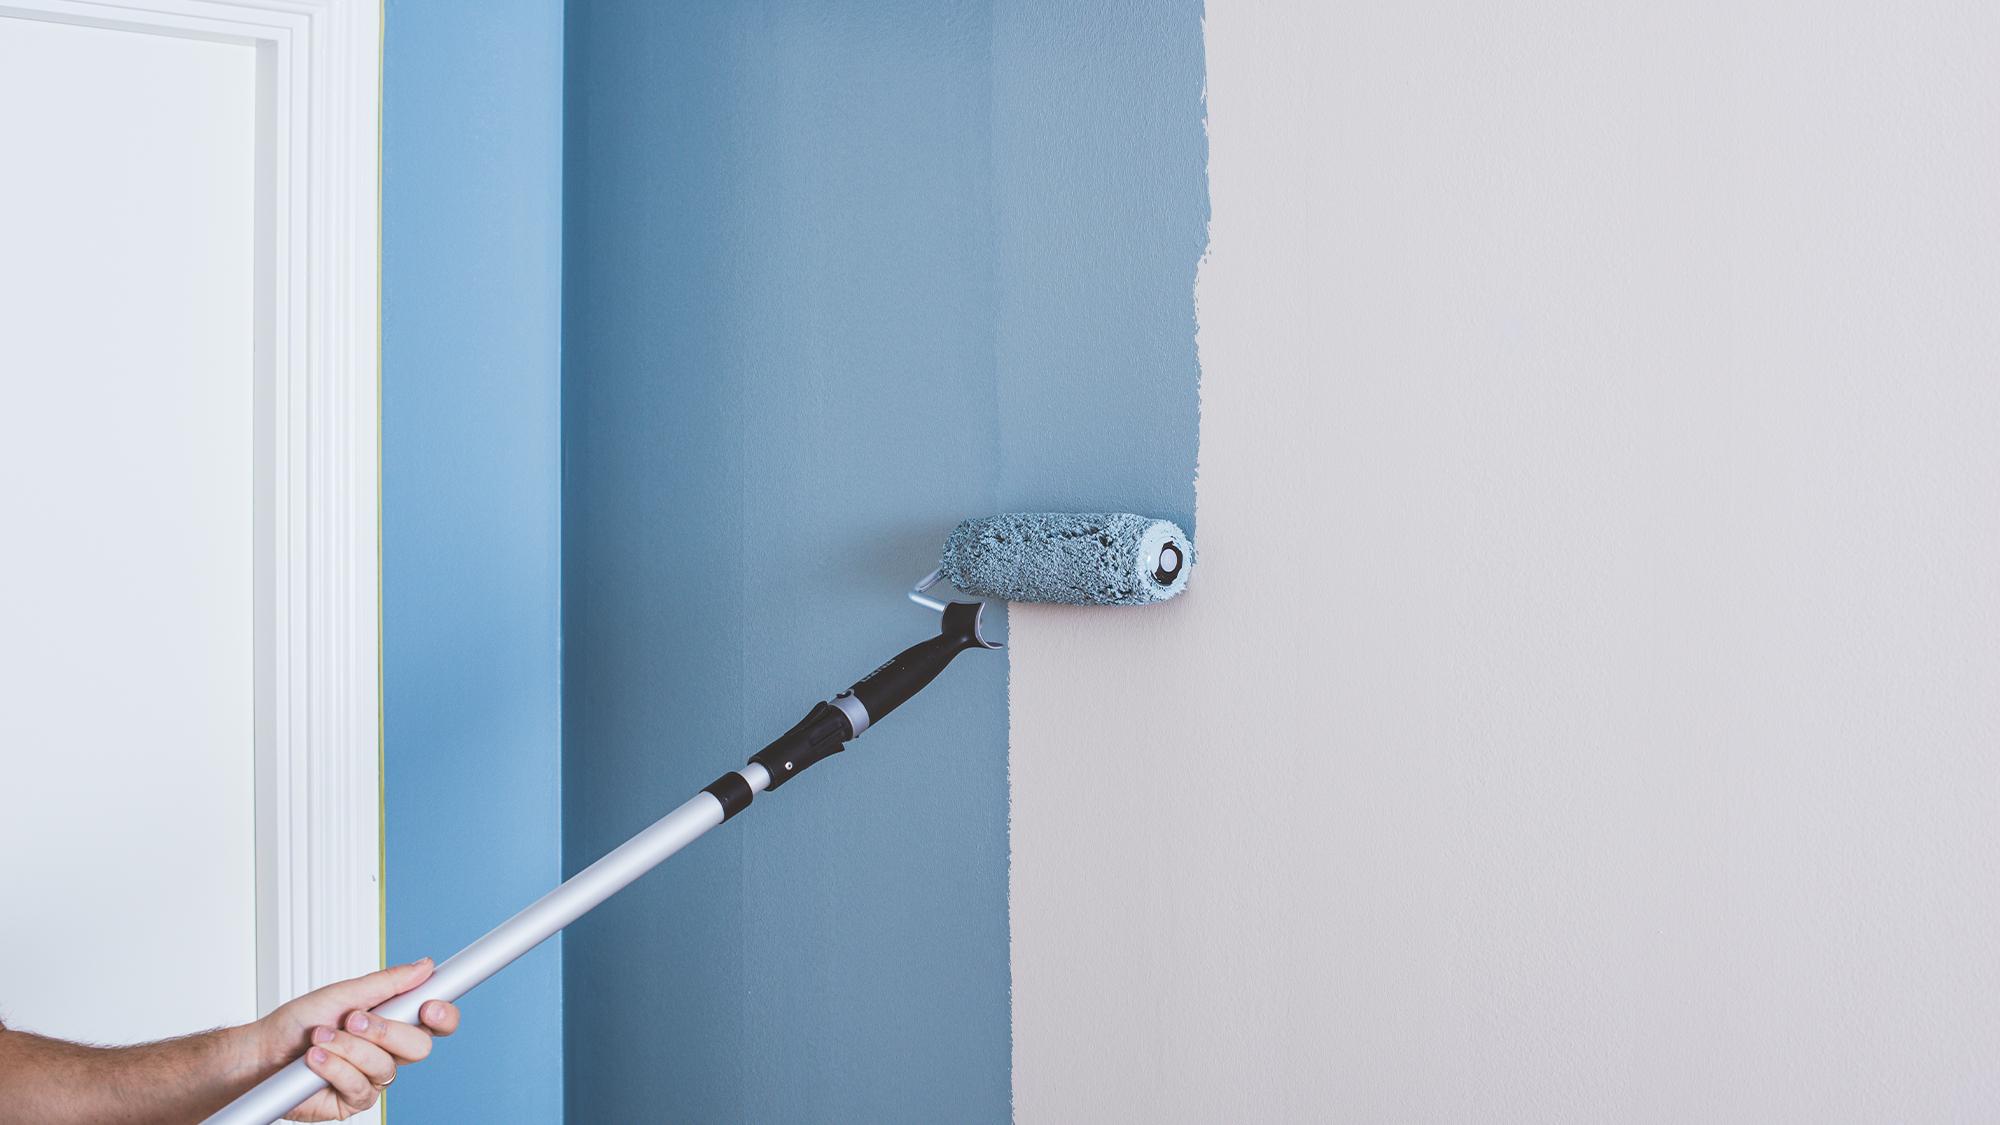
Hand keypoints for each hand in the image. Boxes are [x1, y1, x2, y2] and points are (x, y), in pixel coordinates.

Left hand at [243, 958, 461, 1120]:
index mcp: (393, 1021)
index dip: (443, 1015)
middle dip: (385, 1031)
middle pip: (420, 1047)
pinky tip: (316, 1060)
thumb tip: (424, 967)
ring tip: (321, 1037)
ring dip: (348, 1048)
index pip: (435, 1022)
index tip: (429, 1007)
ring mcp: (372, 1078)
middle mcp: (387, 1051)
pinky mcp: (353, 1101)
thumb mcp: (343, 994)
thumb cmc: (297, 1024)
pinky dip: (334, 1069)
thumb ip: (387, 984)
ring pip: (385, 1067)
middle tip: (355, 1019)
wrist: (261, 1055)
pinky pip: (360, 1087)